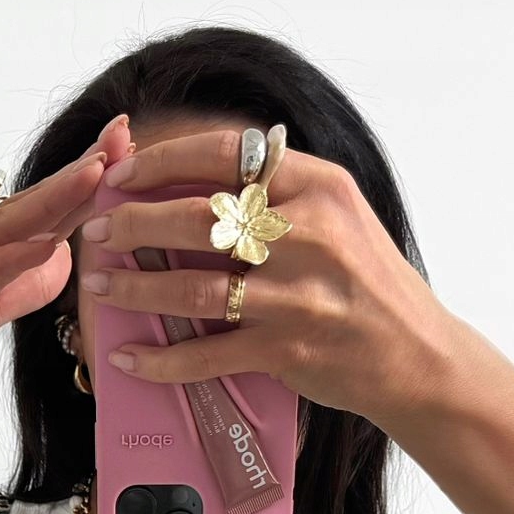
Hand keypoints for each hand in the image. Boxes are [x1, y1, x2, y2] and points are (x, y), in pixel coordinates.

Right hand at [0, 115, 135, 376]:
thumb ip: (16, 292)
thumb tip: (61, 267)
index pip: (49, 220)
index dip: (90, 192)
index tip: (129, 158)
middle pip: (39, 206)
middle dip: (86, 172)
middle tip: (126, 133)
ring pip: (10, 227)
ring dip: (56, 198)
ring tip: (98, 170)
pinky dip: (4, 260)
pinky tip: (36, 246)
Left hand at [75, 126, 460, 426]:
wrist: (417, 356)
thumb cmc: (371, 286)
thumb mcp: (341, 215)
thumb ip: (283, 190)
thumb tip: (210, 173)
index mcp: (318, 186)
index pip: (225, 154)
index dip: (164, 161)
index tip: (123, 173)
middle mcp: (307, 233)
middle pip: (198, 218)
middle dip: (134, 223)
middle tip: (97, 231)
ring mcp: (296, 294)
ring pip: (193, 285)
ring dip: (136, 287)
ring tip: (100, 286)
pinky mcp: (287, 347)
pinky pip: (208, 353)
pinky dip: (163, 359)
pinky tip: (131, 359)